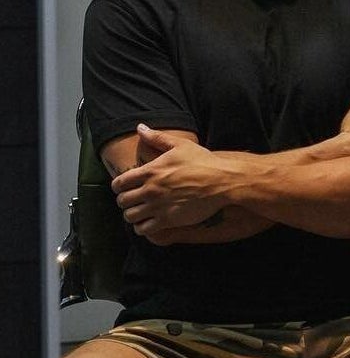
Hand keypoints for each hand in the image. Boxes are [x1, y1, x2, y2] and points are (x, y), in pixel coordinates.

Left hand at [112, 124, 228, 235]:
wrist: (222, 181)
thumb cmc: (203, 161)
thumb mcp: (180, 145)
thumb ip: (157, 137)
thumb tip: (140, 128)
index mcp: (150, 171)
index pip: (119, 183)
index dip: (119, 186)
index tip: (125, 187)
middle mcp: (150, 190)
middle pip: (122, 201)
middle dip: (125, 201)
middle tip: (134, 200)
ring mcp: (158, 206)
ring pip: (130, 216)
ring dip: (132, 215)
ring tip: (140, 212)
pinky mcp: (168, 220)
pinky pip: (143, 229)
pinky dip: (142, 227)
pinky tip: (148, 223)